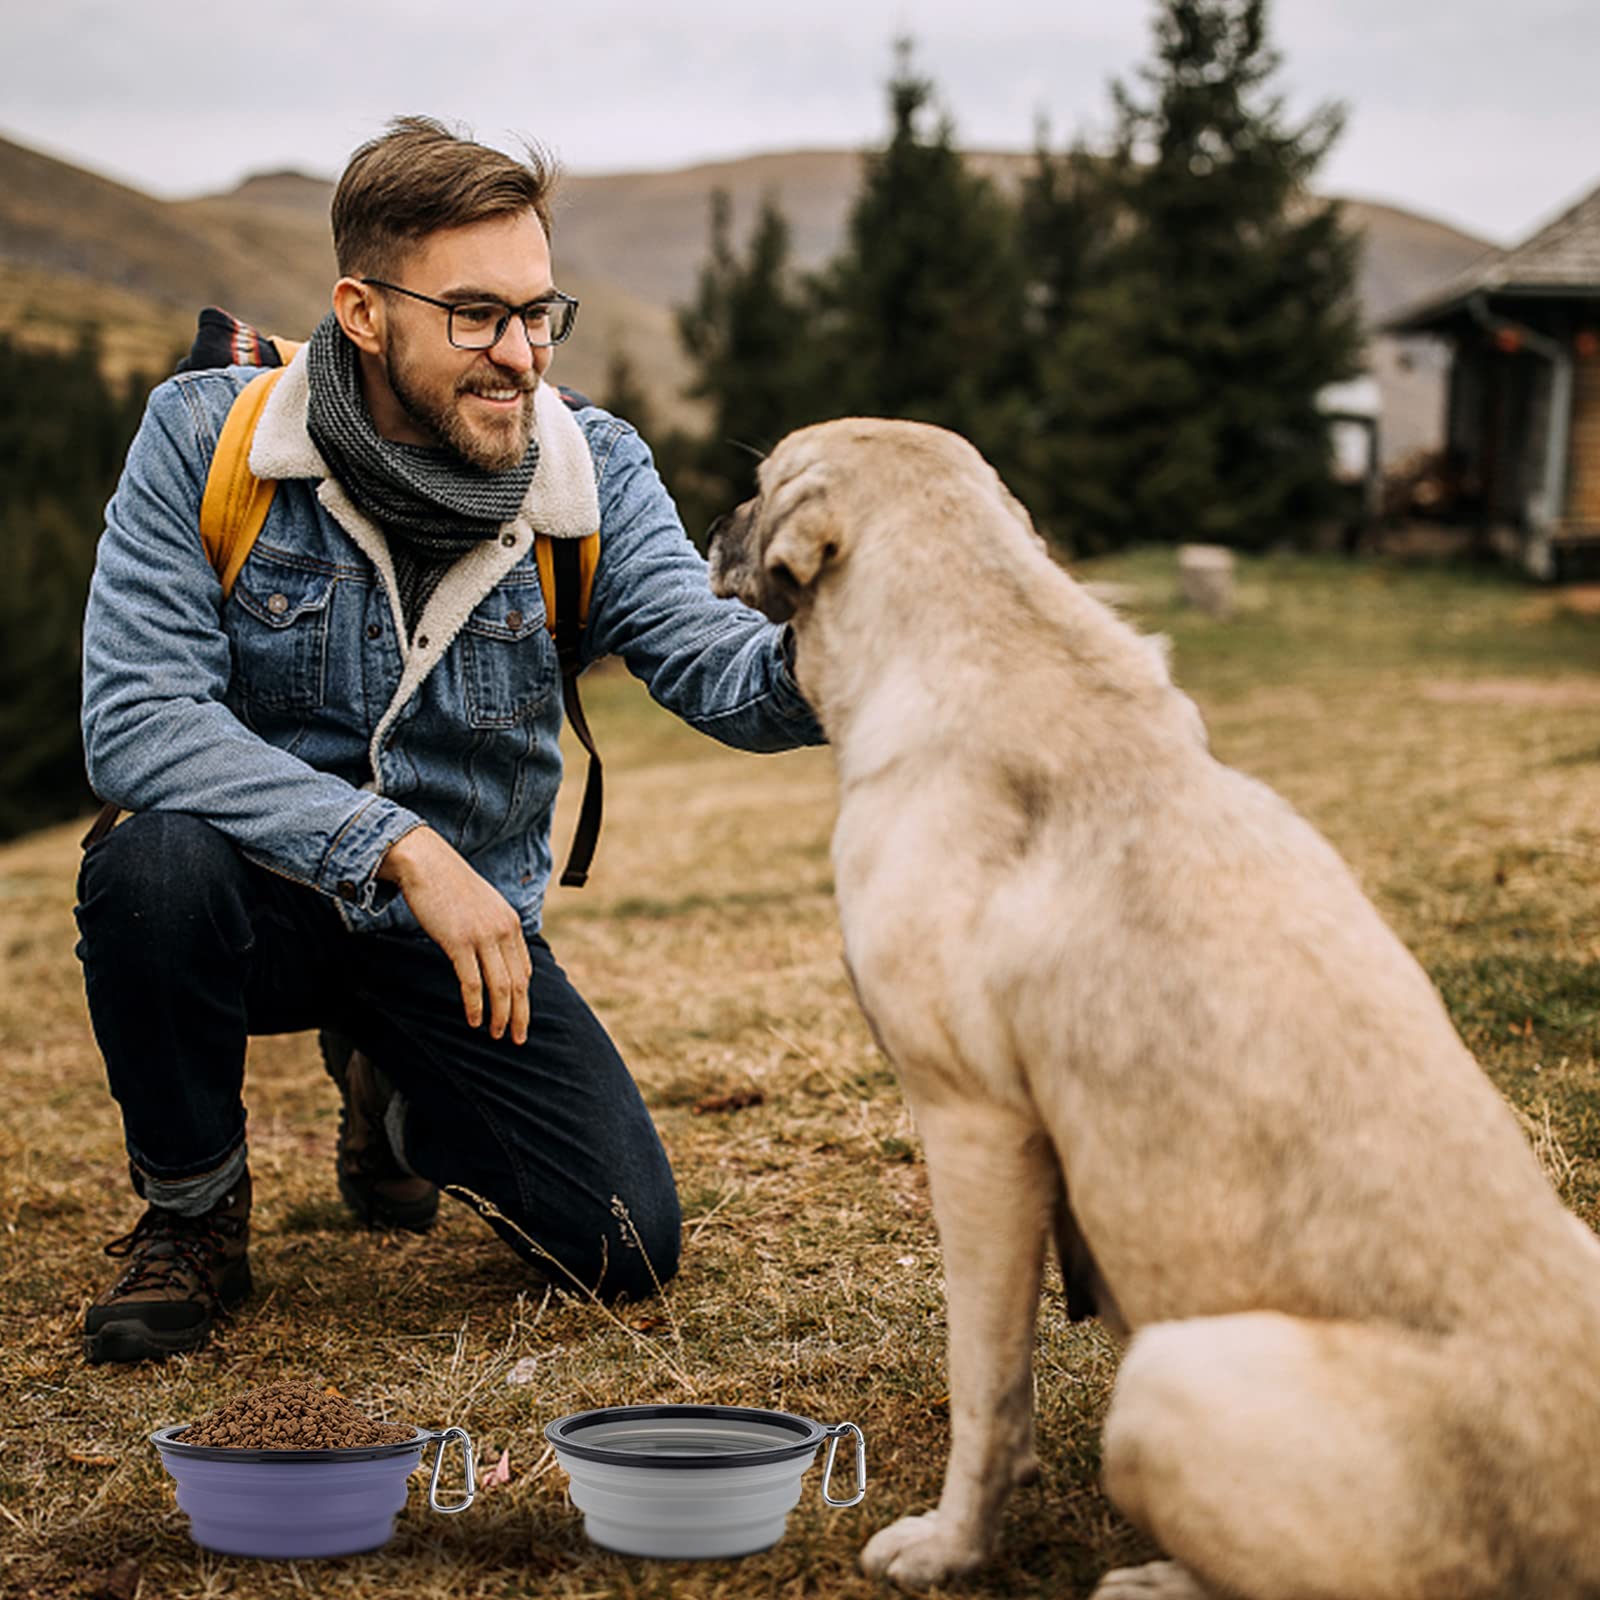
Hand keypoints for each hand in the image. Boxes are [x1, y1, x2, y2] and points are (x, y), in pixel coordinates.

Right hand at [376, 827, 531, 1044]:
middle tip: (518, 1039)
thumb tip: (492, 955)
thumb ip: (492, 929)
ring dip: (500, 1016)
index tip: (520, 1017)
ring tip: (497, 1036)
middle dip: (520, 1015)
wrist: (425, 862)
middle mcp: (504, 930)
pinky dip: (475, 1005)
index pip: (524, 969)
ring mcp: (483, 936)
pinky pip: (472, 982)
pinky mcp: (459, 941)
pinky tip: (474, 1021)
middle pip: (519, 983)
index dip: (523, 997)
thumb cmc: (448, 885)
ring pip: (500, 987)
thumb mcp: (482, 906)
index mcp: (511, 923)